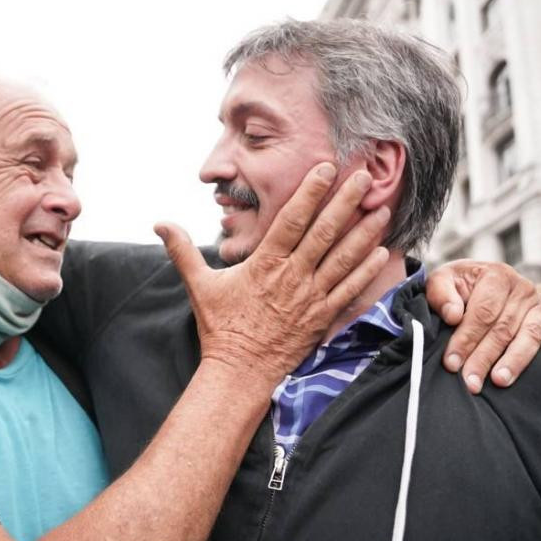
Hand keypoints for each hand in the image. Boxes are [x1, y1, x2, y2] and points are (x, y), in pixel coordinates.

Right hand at [155, 164, 390, 386]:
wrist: (239, 372)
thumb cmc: (221, 328)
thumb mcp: (198, 285)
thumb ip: (182, 250)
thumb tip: (159, 223)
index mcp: (264, 264)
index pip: (291, 220)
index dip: (309, 192)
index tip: (325, 169)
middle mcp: (291, 277)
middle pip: (323, 233)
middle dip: (345, 202)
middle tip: (365, 177)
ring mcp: (310, 297)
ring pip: (342, 259)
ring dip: (364, 233)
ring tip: (381, 209)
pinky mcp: (322, 317)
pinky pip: (349, 290)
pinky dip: (366, 271)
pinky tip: (381, 253)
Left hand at [428, 260, 540, 393]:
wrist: (475, 281)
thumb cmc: (457, 286)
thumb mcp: (442, 281)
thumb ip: (441, 294)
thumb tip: (453, 315)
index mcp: (496, 275)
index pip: (483, 313)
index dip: (466, 338)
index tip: (451, 363)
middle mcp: (522, 288)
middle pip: (503, 329)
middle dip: (484, 358)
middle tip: (470, 382)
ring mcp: (539, 304)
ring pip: (529, 336)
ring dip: (515, 361)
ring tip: (500, 381)